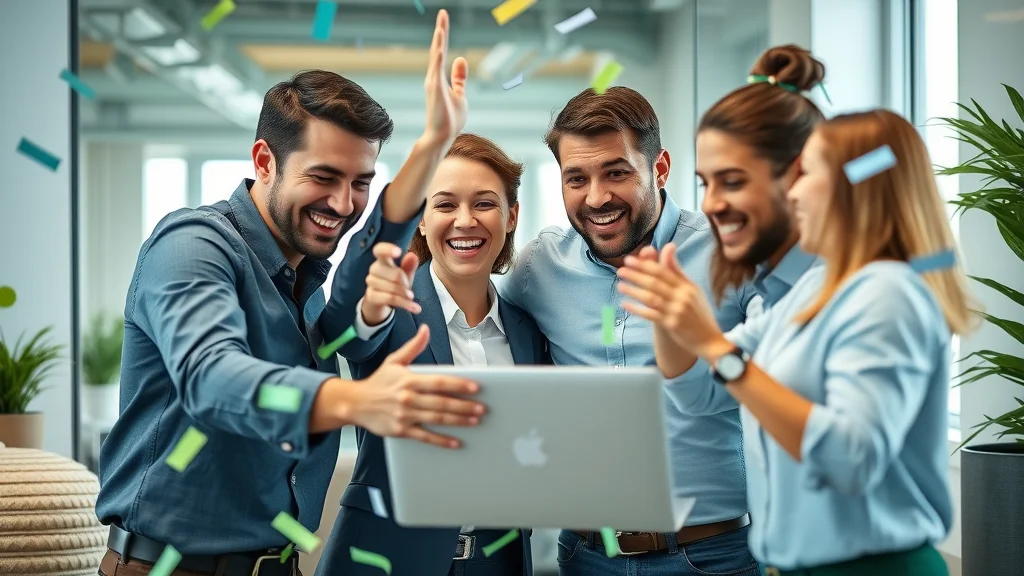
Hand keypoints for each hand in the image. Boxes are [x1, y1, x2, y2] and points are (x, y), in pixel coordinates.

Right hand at [350, 325, 484, 447]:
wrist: (355, 403)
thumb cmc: (378, 382)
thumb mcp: (394, 361)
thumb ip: (413, 346)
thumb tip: (425, 329)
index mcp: (409, 380)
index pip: (439, 382)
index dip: (458, 385)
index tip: (475, 387)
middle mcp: (408, 398)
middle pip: (441, 403)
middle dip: (464, 406)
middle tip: (482, 408)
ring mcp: (405, 416)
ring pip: (437, 419)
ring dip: (458, 421)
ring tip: (475, 421)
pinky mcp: (401, 430)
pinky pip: (425, 436)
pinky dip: (441, 441)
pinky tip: (456, 442)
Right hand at [362, 242, 420, 325]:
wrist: (380, 302)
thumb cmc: (394, 284)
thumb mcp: (405, 275)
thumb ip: (409, 266)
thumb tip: (412, 255)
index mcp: (382, 260)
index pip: (379, 250)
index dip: (387, 249)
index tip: (398, 252)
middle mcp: (374, 269)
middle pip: (389, 271)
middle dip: (403, 280)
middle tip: (410, 288)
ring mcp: (371, 283)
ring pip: (389, 287)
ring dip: (403, 293)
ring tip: (412, 298)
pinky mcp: (371, 296)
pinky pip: (389, 298)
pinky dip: (403, 303)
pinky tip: (414, 308)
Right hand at [421, 9, 467, 147]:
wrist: (442, 136)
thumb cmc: (450, 118)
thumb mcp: (459, 93)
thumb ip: (459, 77)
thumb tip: (461, 59)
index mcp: (439, 77)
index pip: (442, 51)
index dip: (443, 34)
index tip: (444, 18)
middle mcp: (433, 77)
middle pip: (437, 48)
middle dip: (441, 30)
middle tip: (443, 13)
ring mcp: (433, 82)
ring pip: (436, 55)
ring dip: (439, 38)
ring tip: (442, 22)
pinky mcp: (435, 88)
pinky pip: (437, 67)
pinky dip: (438, 53)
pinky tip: (440, 42)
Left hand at [616, 243, 728, 358]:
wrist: (710, 339)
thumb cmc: (699, 312)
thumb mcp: (692, 289)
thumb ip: (677, 270)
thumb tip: (668, 246)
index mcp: (687, 286)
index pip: (663, 271)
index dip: (645, 265)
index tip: (630, 260)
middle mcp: (682, 297)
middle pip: (655, 283)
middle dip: (636, 275)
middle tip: (620, 270)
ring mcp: (677, 311)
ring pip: (651, 298)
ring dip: (633, 291)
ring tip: (620, 285)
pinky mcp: (671, 325)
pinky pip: (650, 315)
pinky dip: (637, 309)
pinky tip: (625, 304)